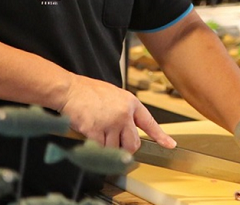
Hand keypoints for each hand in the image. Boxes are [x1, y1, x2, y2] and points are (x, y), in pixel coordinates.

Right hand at [58, 74, 176, 150]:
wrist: (69, 90)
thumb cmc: (88, 91)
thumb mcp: (114, 95)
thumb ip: (124, 110)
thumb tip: (128, 128)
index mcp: (131, 103)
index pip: (149, 122)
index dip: (160, 136)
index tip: (170, 144)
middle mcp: (124, 114)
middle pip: (133, 144)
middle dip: (125, 148)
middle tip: (116, 144)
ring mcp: (110, 123)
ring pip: (115, 149)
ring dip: (106, 146)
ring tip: (97, 131)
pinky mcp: (96, 131)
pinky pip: (100, 149)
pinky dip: (95, 148)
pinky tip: (89, 136)